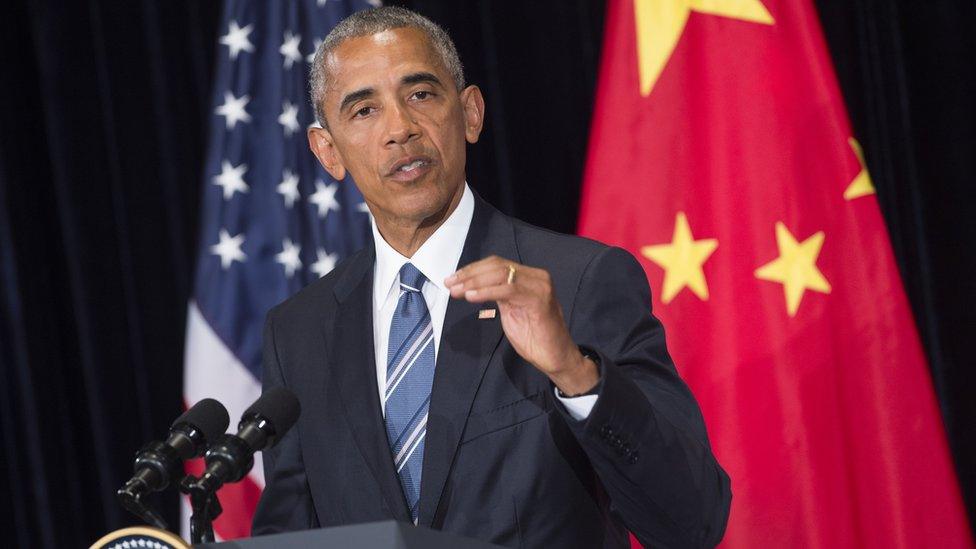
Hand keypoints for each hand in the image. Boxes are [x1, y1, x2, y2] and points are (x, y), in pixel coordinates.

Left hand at [445, 256, 598, 394]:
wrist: (557, 357)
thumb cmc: (534, 337)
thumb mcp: (510, 310)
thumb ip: (497, 295)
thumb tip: (473, 286)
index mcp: (528, 277)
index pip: (497, 264)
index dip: (472, 269)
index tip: (452, 279)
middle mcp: (536, 276)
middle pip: (497, 266)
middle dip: (469, 274)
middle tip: (449, 284)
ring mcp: (539, 286)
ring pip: (501, 275)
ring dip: (474, 282)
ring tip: (456, 291)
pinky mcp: (539, 300)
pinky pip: (508, 290)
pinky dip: (487, 292)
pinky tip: (471, 297)